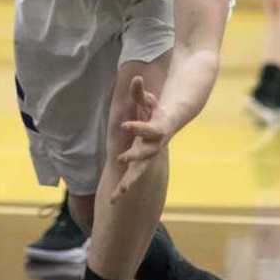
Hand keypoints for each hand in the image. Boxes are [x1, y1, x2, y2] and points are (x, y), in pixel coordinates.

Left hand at [110, 76, 170, 202]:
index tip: (124, 125)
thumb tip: (136, 78)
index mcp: (155, 132)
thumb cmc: (156, 114)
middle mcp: (152, 147)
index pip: (147, 129)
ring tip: (115, 196)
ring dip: (127, 183)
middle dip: (134, 157)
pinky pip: (130, 178)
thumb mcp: (147, 102)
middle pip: (145, 155)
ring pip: (137, 172)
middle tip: (121, 158)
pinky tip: (111, 200)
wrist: (168, 130)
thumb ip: (140, 92)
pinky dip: (122, 188)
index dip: (137, 127)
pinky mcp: (139, 165)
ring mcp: (146, 158)